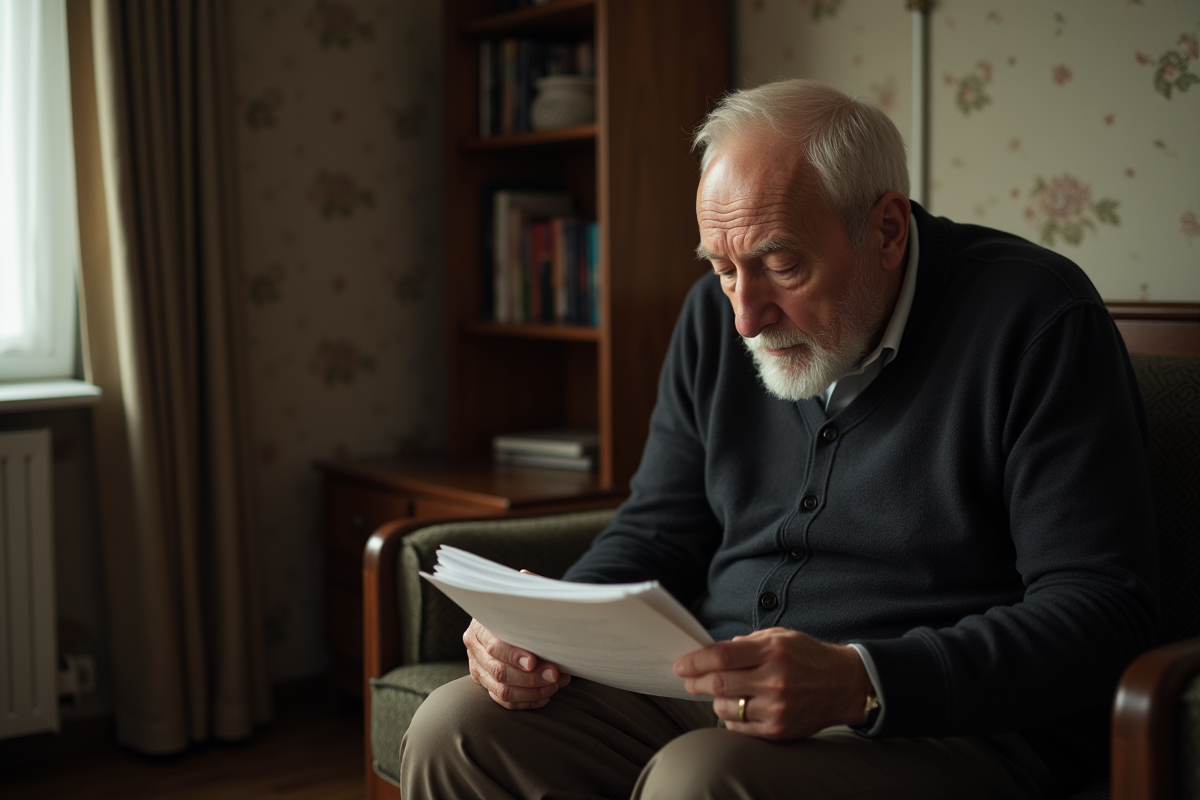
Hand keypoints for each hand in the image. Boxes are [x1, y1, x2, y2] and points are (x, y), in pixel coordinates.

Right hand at [464, 618, 570, 709]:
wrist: (499, 620)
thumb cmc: (515, 615)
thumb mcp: (516, 613)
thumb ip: (527, 624)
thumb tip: (553, 643)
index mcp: (479, 628)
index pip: (494, 647)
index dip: (514, 656)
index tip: (534, 661)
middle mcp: (474, 649)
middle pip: (500, 671)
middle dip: (530, 677)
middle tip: (554, 675)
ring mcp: (478, 668)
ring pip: (502, 691)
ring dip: (532, 692)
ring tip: (554, 685)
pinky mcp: (485, 683)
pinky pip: (505, 701)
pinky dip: (526, 701)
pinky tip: (544, 696)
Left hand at [673, 627, 872, 740]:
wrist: (843, 685)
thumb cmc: (807, 656)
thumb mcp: (780, 636)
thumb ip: (746, 642)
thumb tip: (713, 652)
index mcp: (772, 651)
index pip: (722, 656)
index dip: (696, 661)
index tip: (681, 665)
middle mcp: (774, 680)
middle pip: (720, 683)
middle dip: (697, 682)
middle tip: (689, 680)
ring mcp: (777, 708)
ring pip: (726, 708)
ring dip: (715, 700)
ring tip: (720, 692)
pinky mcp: (779, 730)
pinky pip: (740, 727)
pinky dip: (731, 717)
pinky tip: (737, 707)